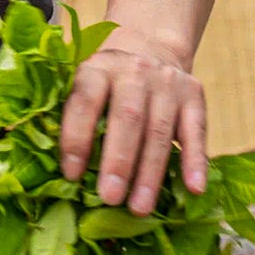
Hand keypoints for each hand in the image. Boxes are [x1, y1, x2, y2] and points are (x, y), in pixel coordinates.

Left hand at [59, 26, 207, 215]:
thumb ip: (73, 115)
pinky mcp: (193, 95)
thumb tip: (59, 172)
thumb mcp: (85, 84)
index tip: (72, 175)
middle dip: (117, 161)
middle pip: (126, 118)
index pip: (85, 101)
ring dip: (149, 173)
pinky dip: (195, 161)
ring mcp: (166, 82)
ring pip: (158, 130)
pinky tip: (194, 189)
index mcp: (98, 68)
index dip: (77, 138)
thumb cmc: (107, 82)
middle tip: (109, 199)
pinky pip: (196, 131)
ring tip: (139, 208)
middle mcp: (133, 71)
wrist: (149, 47)